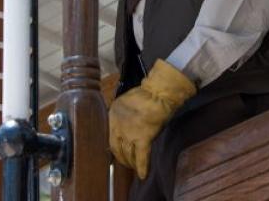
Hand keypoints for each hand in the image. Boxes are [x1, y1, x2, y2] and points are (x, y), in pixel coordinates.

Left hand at [108, 59, 195, 179]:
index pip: (110, 137)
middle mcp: (118, 126)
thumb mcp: (125, 103)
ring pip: (128, 154)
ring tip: (134, 168)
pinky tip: (142, 175)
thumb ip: (121, 116)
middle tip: (126, 163)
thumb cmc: (145, 95)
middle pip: (117, 148)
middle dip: (121, 158)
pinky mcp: (143, 138)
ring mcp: (129, 133)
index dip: (114, 148)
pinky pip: (141, 157)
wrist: (158, 93)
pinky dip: (142, 167)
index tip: (117, 153)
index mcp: (112, 115)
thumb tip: (122, 129)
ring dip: (131, 163)